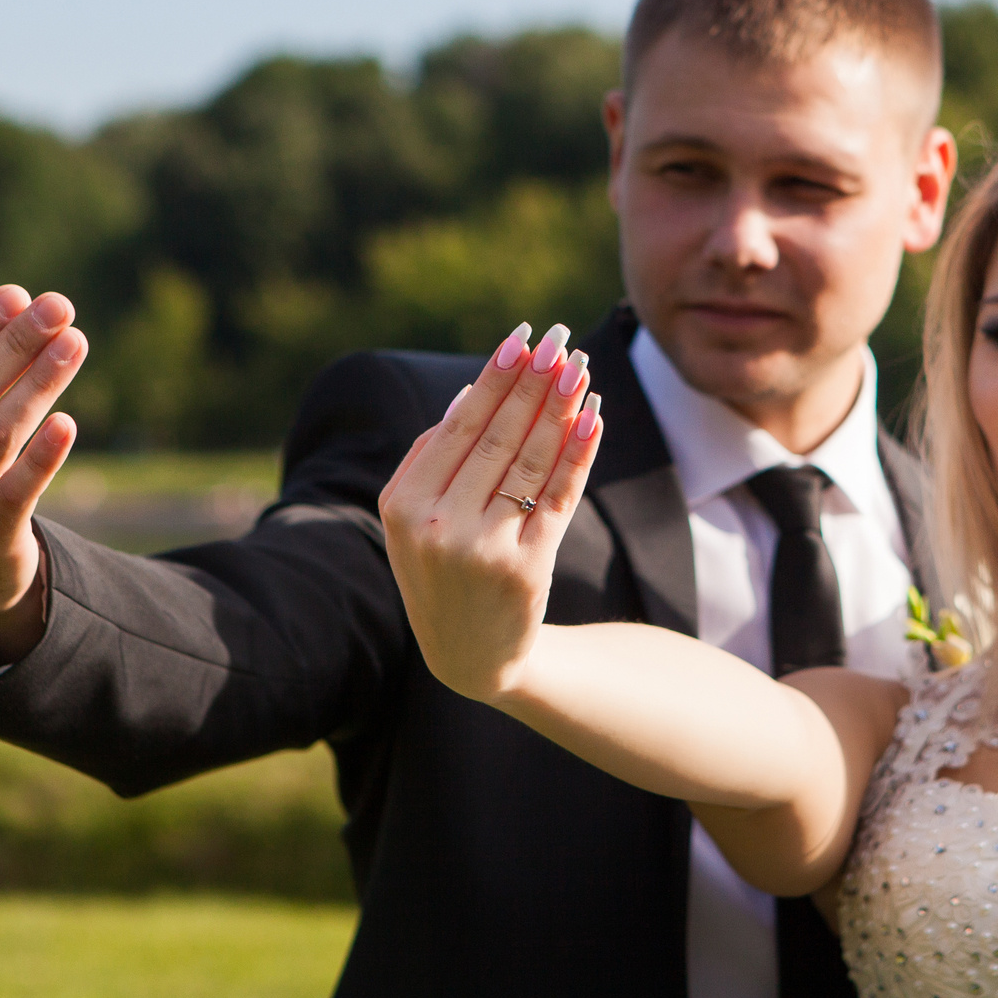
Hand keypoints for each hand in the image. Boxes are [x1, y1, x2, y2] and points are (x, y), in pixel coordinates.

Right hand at [377, 322, 600, 702]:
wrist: (470, 658)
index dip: (494, 379)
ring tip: (580, 366)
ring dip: (560, 408)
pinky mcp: (527, 570)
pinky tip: (593, 417)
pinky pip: (558, 499)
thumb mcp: (412, 520)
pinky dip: (578, 454)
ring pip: (530, 462)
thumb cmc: (441, 571)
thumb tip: (471, 391)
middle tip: (558, 338)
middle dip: (532, 381)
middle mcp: (438, 526)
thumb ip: (431, 457)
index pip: (458, 426)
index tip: (520, 339)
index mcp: (403, 504)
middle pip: (497, 437)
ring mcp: (483, 549)